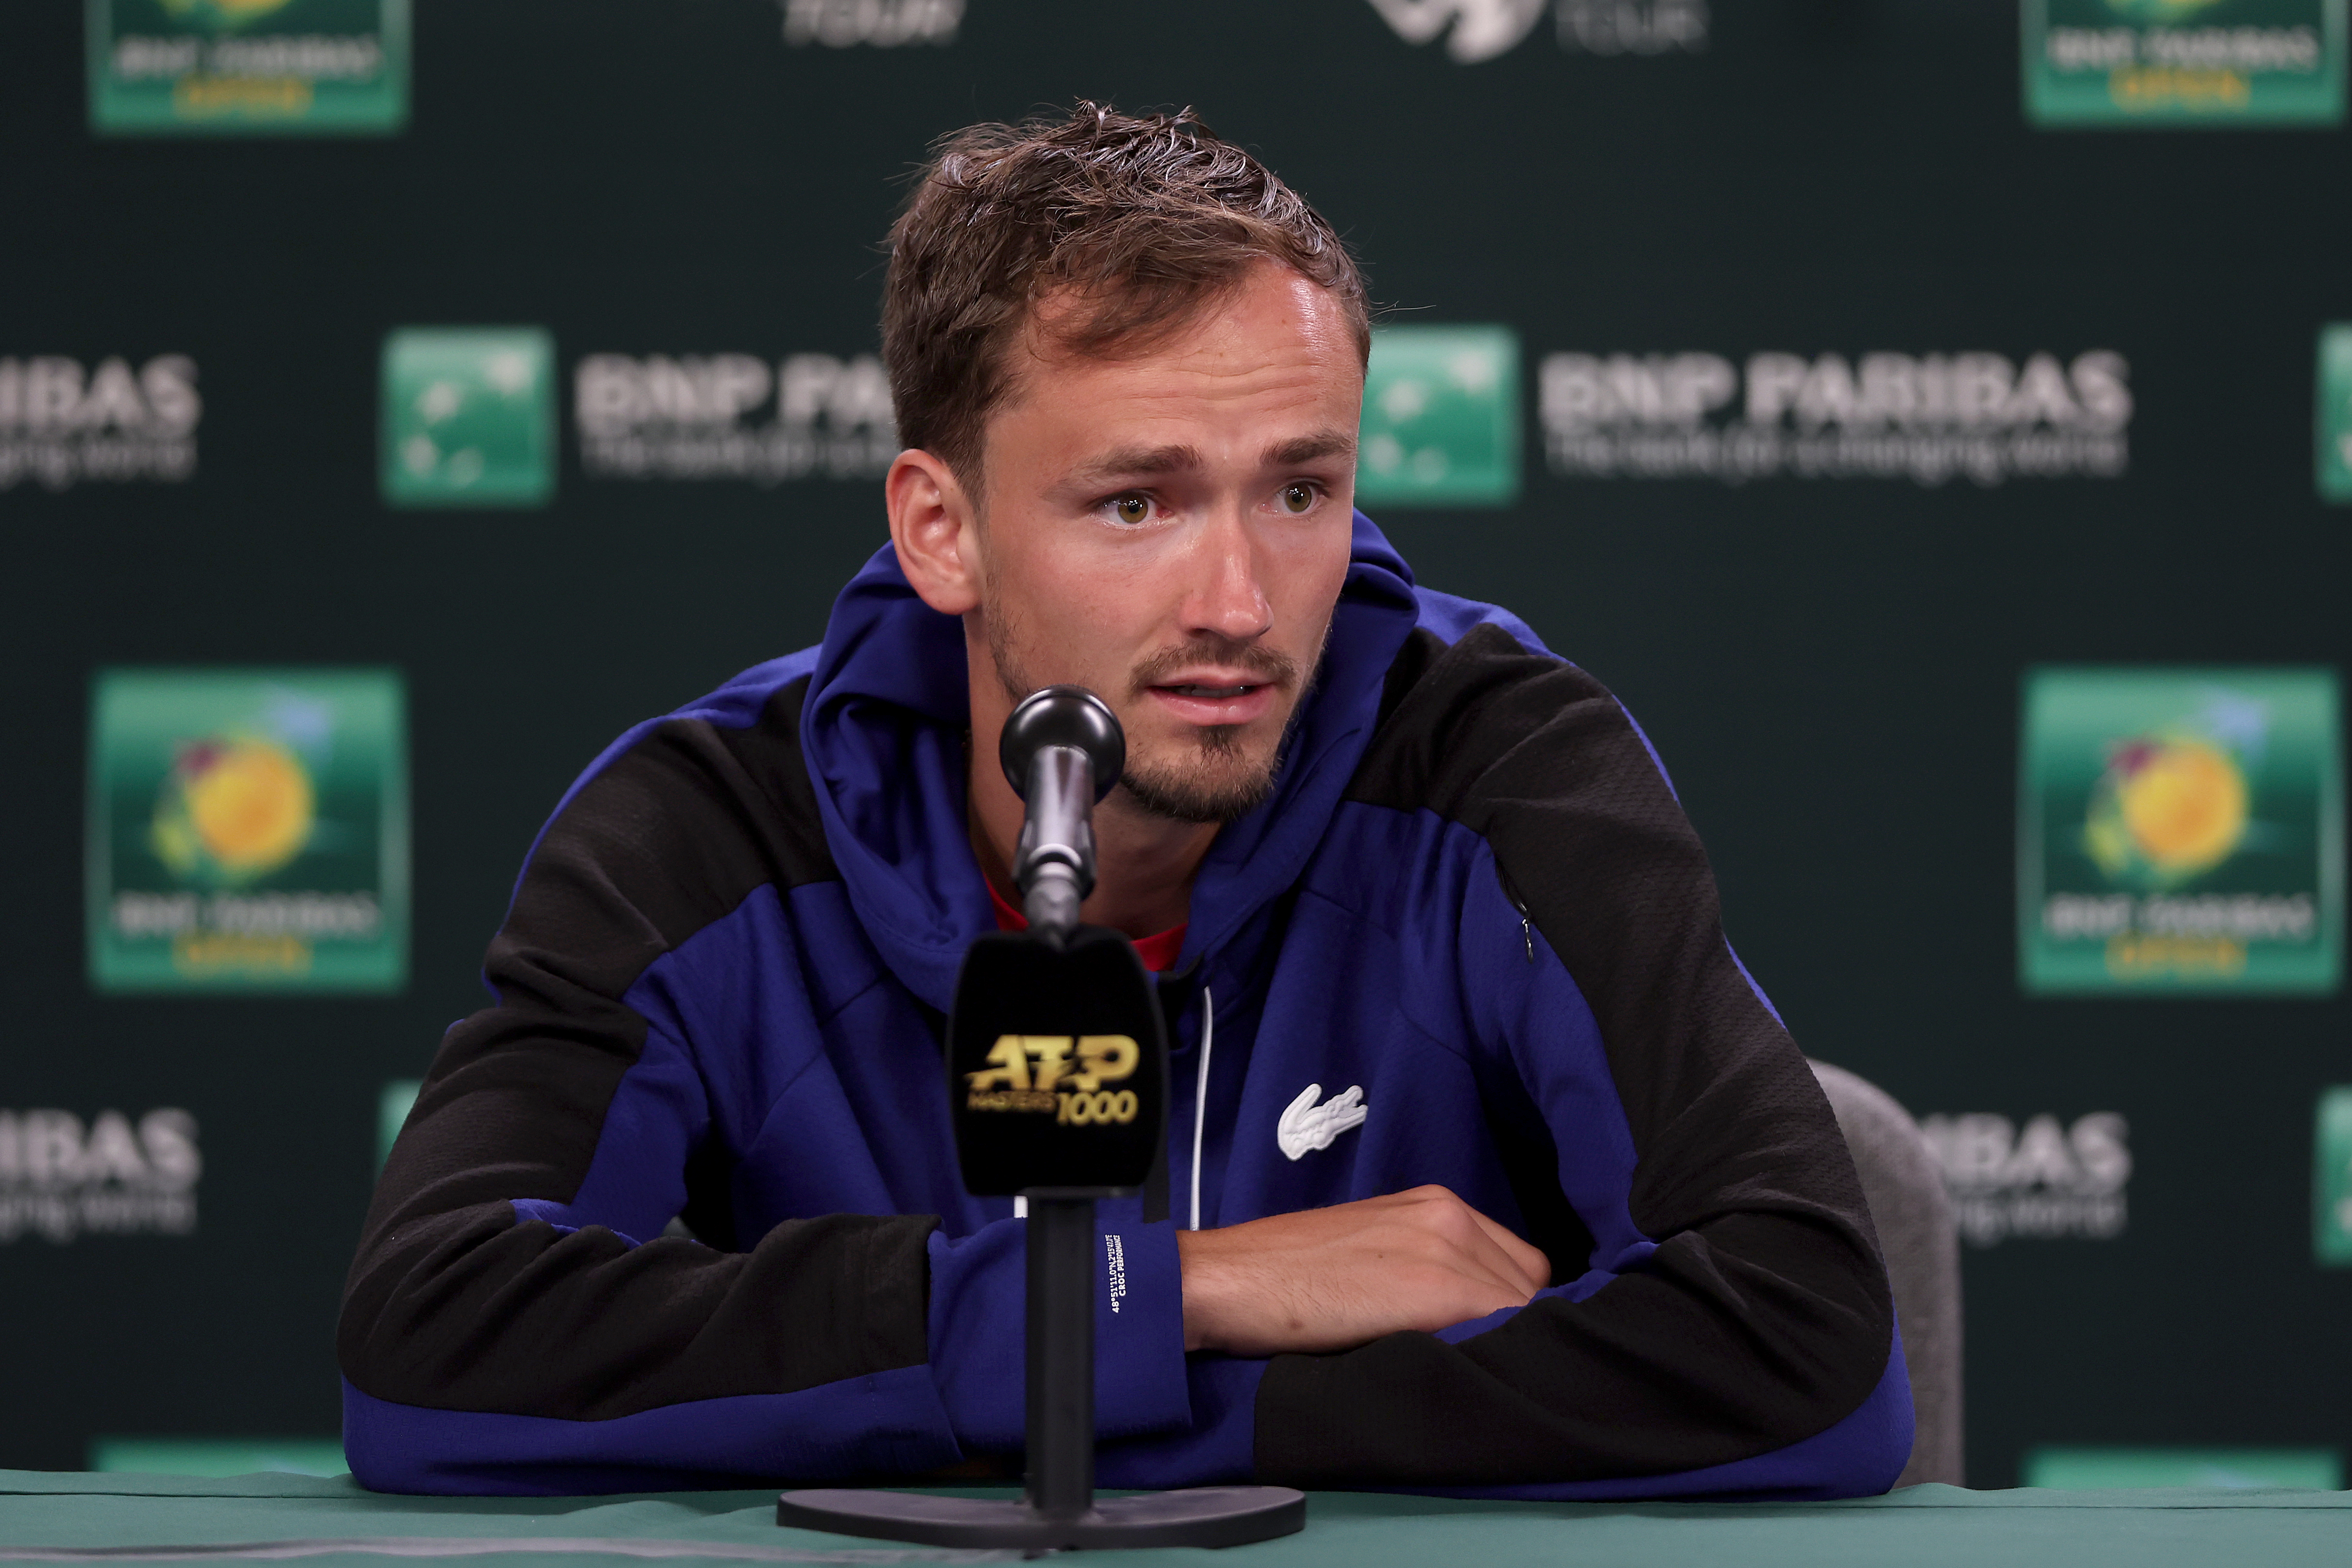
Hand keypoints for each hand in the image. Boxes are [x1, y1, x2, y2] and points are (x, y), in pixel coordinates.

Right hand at [1174, 1185, 1550, 1355]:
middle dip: (1512, 1323)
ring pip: (1526, 1307)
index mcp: (1433, 1204)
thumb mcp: (1367, 1256)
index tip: (1487, 1339)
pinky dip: (1498, 1352)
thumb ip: (1421, 1269)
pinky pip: (1505, 1325)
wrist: (1226, 1281)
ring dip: (1507, 1340)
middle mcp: (1449, 1214)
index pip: (1513, 1264)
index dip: (1507, 1307)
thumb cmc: (1281, 1280)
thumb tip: (1467, 1321)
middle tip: (1474, 1358)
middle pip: (1528, 1283)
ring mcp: (1445, 1247)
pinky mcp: (1436, 1288)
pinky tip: (1465, 1373)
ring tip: (1466, 1370)